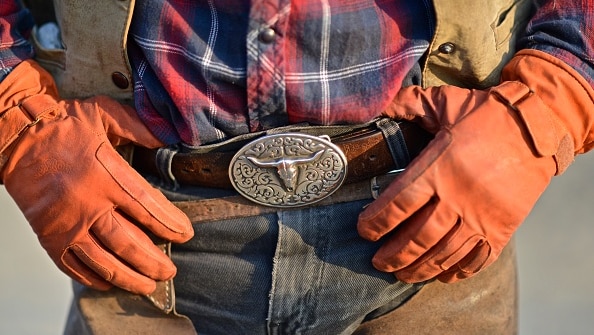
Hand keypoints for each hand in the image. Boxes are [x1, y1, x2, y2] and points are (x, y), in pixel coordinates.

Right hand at [0, 60, 192, 294]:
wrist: (14, 136)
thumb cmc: (62, 125)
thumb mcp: (104, 113)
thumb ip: (138, 127)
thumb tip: (169, 138)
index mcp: (105, 174)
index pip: (147, 206)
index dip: (169, 224)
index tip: (185, 234)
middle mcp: (86, 204)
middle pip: (128, 243)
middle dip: (153, 261)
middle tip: (170, 271)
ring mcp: (65, 224)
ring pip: (103, 262)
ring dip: (128, 278)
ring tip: (148, 285)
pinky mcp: (48, 235)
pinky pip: (73, 266)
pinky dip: (93, 278)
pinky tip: (111, 283)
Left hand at [358, 50, 593, 282]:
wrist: (541, 126)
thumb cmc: (488, 114)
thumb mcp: (445, 102)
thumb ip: (408, 103)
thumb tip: (377, 101)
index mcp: (439, 168)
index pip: (398, 204)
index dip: (376, 222)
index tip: (363, 231)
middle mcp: (458, 198)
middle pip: (418, 238)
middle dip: (393, 254)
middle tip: (378, 262)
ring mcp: (482, 217)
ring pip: (444, 253)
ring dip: (419, 268)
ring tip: (401, 274)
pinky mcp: (503, 227)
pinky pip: (477, 258)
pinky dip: (458, 271)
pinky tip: (442, 275)